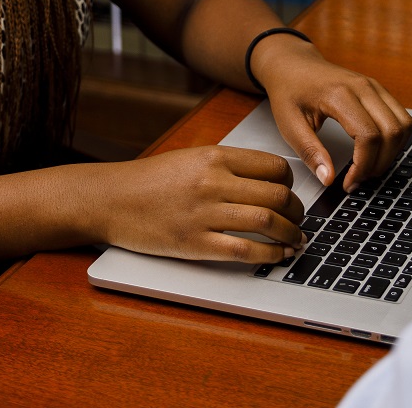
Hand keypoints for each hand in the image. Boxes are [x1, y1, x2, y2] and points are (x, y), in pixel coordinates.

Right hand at [90, 146, 306, 264]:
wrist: (111, 199)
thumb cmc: (150, 180)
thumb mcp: (191, 158)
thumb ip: (227, 166)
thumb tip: (268, 181)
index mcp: (214, 156)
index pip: (274, 167)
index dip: (291, 183)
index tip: (291, 193)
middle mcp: (213, 182)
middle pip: (276, 196)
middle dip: (297, 211)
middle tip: (300, 219)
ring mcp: (204, 214)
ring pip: (267, 222)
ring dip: (291, 234)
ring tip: (296, 240)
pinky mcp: (195, 243)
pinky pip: (244, 250)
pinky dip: (270, 255)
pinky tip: (278, 255)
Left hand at [251, 36, 411, 192]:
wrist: (293, 63)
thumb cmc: (289, 91)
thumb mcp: (289, 125)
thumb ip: (310, 152)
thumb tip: (328, 179)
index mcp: (339, 94)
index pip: (368, 136)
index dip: (363, 166)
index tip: (349, 183)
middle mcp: (363, 87)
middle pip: (392, 132)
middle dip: (380, 163)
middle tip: (359, 179)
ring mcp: (374, 86)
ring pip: (404, 125)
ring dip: (392, 152)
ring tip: (368, 167)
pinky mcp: (379, 90)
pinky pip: (402, 117)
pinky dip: (395, 139)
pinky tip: (376, 151)